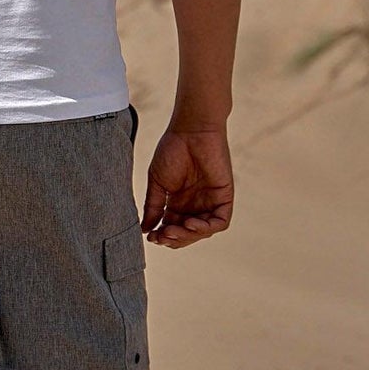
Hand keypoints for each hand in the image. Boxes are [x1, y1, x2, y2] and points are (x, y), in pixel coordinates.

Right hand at [141, 126, 233, 248]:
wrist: (190, 130)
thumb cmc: (172, 150)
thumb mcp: (157, 182)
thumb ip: (154, 206)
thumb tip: (144, 229)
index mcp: (179, 203)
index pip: (172, 228)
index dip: (163, 236)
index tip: (151, 237)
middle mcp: (195, 205)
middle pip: (187, 234)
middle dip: (174, 239)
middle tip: (161, 236)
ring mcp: (210, 202)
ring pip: (203, 231)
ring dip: (188, 236)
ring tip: (172, 231)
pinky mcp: (224, 198)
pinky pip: (220, 222)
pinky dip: (205, 228)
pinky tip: (190, 224)